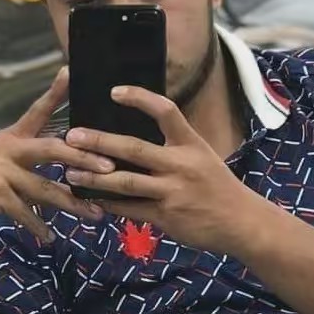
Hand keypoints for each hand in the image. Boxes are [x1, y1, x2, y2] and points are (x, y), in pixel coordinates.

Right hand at [0, 67, 113, 241]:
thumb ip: (27, 154)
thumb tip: (65, 155)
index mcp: (12, 137)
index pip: (37, 110)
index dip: (54, 91)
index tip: (70, 72)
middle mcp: (8, 150)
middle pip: (53, 149)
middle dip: (84, 159)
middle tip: (109, 167)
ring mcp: (1, 172)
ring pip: (47, 189)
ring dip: (73, 204)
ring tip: (95, 214)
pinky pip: (26, 212)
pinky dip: (39, 226)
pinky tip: (50, 237)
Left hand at [63, 86, 251, 255]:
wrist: (242, 223)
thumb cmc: (218, 186)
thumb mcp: (203, 157)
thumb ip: (174, 146)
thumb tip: (137, 138)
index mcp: (191, 144)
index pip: (165, 111)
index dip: (140, 98)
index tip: (114, 91)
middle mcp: (181, 165)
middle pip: (134, 149)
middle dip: (100, 142)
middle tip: (72, 136)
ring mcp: (173, 192)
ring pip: (125, 182)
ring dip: (94, 178)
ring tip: (71, 174)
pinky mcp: (166, 216)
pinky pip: (130, 209)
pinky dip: (109, 203)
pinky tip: (91, 199)